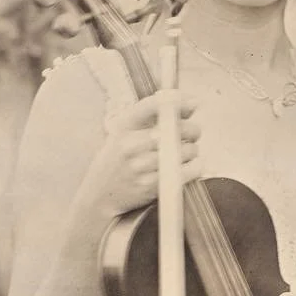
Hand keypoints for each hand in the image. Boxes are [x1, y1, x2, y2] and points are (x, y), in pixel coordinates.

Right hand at [90, 92, 201, 217]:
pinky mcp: (152, 185)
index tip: (193, 103)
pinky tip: (190, 165)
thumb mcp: (125, 133)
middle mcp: (132, 144)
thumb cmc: (118, 159)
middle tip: (194, 133)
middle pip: (175, 129)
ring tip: (186, 152)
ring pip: (185, 151)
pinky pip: (186, 172)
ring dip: (192, 150)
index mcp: (124, 126)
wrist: (100, 194)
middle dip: (192, 129)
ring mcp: (141, 166)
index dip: (178, 101)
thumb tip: (190, 106)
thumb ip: (153, 118)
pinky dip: (195, 167)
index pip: (153, 105)